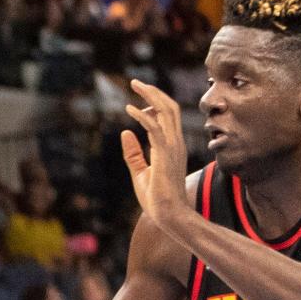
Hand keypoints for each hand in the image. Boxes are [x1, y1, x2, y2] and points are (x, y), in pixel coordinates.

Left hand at [121, 79, 188, 232]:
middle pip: (169, 107)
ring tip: (134, 85)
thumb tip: (124, 133)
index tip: (137, 104)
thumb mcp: (141, 173)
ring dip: (150, 95)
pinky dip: (142, 115)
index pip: (168, 116)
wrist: (170, 217)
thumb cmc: (157, 200)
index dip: (154, 105)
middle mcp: (176, 143)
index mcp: (172, 147)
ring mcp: (173, 147)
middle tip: (136, 83)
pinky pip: (155, 127)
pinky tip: (129, 110)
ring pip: (166, 110)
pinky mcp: (165, 154)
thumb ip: (133, 154)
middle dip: (154, 92)